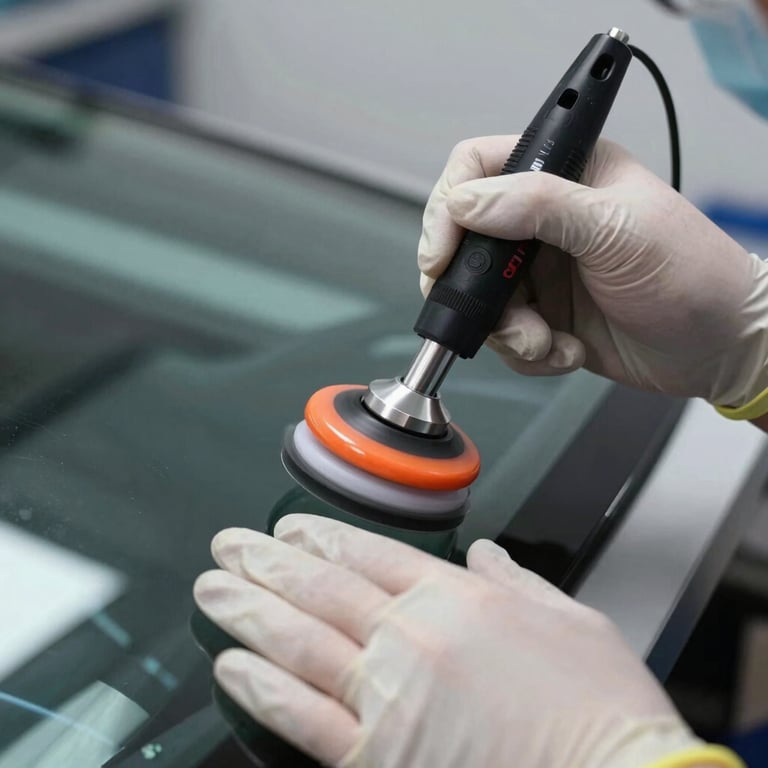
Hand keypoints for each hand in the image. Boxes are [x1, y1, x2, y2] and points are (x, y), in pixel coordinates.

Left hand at [193, 514, 703, 767]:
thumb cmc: (600, 708)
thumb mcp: (571, 619)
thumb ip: (516, 580)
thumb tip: (486, 554)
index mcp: (457, 599)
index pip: (370, 553)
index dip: (321, 536)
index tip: (289, 529)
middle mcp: (413, 638)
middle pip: (322, 586)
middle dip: (266, 561)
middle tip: (229, 545)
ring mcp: (390, 698)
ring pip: (299, 641)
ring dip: (248, 610)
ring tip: (213, 589)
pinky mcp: (380, 758)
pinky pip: (304, 716)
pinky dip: (262, 687)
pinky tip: (233, 664)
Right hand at [419, 136, 767, 406]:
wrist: (718, 348)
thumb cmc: (691, 274)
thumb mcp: (617, 230)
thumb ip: (539, 207)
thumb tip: (467, 203)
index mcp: (566, 174)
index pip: (480, 167)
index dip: (449, 206)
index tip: (442, 254)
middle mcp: (546, 220)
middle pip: (467, 240)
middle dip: (471, 287)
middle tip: (491, 313)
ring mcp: (542, 271)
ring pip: (480, 298)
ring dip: (507, 331)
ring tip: (546, 341)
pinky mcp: (544, 316)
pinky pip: (504, 337)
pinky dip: (528, 353)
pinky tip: (567, 351)